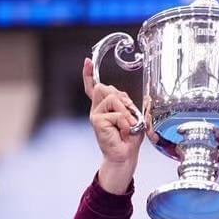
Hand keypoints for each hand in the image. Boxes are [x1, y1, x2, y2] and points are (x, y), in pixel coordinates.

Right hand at [82, 57, 144, 193]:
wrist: (124, 158)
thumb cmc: (129, 139)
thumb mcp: (132, 117)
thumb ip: (126, 105)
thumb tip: (124, 97)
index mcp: (104, 107)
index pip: (94, 87)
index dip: (89, 74)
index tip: (87, 61)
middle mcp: (97, 109)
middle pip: (106, 87)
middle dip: (122, 98)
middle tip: (129, 115)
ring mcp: (95, 115)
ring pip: (112, 98)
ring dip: (126, 112)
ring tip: (128, 126)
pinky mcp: (97, 121)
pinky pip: (116, 113)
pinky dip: (125, 122)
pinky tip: (124, 131)